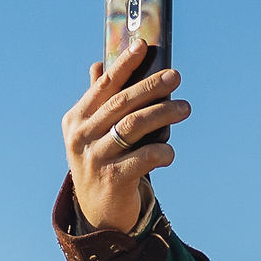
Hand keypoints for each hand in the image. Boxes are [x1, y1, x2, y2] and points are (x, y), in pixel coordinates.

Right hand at [62, 39, 186, 233]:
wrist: (98, 213)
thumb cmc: (102, 162)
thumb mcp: (93, 133)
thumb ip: (97, 101)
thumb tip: (99, 65)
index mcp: (75, 120)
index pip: (103, 85)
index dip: (124, 64)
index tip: (143, 46)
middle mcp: (81, 137)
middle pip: (122, 103)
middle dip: (151, 86)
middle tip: (175, 76)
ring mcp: (95, 158)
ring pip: (135, 126)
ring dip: (163, 114)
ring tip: (184, 108)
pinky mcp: (113, 179)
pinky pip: (146, 157)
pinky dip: (163, 151)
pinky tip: (170, 153)